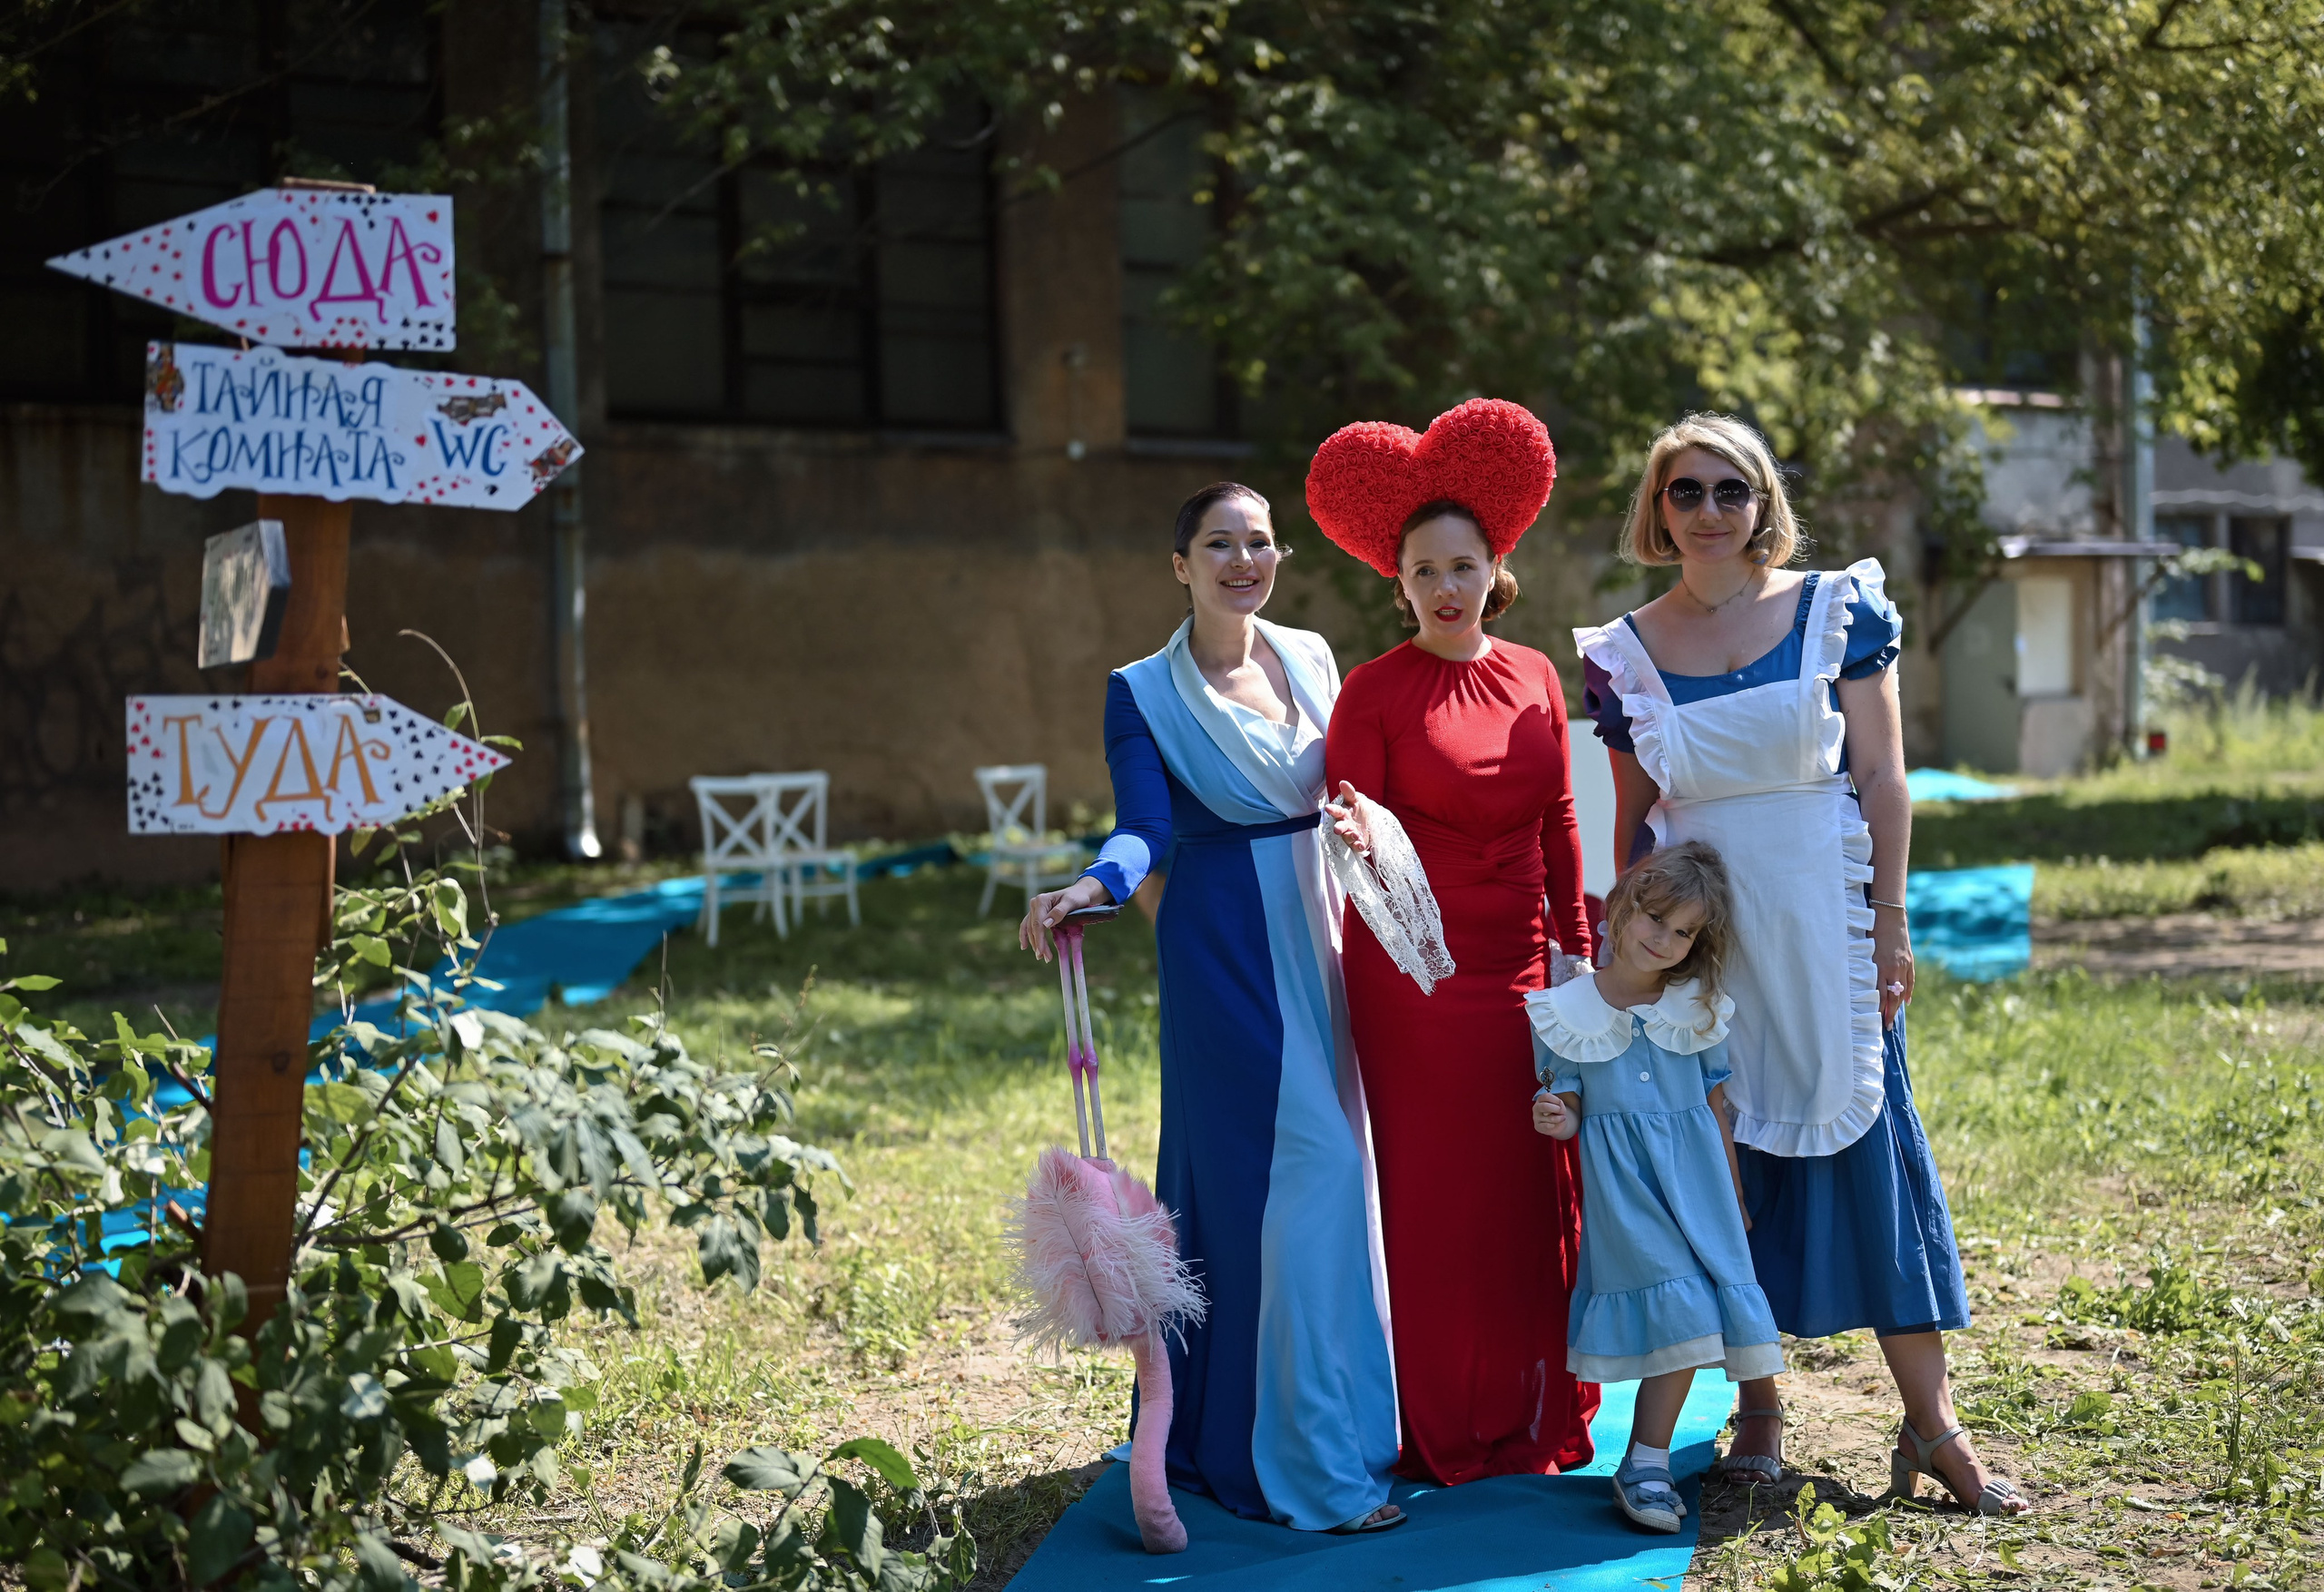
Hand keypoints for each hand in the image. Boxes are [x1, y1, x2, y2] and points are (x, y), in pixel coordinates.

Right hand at [1020, 876, 1112, 961]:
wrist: (1079, 893)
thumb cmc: (1077, 897)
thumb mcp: (1071, 903)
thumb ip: (1059, 912)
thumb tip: (1046, 924)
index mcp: (1042, 900)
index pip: (1038, 923)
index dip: (1039, 939)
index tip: (1042, 952)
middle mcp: (1035, 903)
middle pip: (1033, 928)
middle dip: (1038, 944)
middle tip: (1046, 958)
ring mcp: (1035, 909)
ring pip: (1030, 929)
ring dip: (1034, 943)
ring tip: (1041, 956)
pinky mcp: (1037, 913)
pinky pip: (1028, 926)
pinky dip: (1026, 936)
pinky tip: (1025, 946)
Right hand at [1326, 780, 1373, 857]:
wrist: (1369, 823)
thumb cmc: (1358, 810)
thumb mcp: (1356, 800)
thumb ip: (1349, 792)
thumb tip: (1342, 782)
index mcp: (1343, 813)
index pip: (1336, 811)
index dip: (1332, 810)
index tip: (1328, 808)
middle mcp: (1345, 824)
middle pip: (1339, 826)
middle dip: (1338, 828)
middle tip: (1336, 829)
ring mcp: (1350, 834)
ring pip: (1347, 837)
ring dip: (1350, 836)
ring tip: (1355, 835)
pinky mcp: (1356, 843)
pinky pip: (1355, 846)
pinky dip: (1357, 846)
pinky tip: (1360, 844)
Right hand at [1532, 1088, 1576, 1139]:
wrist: (1556, 1125)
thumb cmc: (1557, 1112)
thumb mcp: (1560, 1106)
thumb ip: (1560, 1105)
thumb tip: (1558, 1109)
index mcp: (1540, 1099)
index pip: (1546, 1096)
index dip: (1555, 1100)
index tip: (1560, 1103)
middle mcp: (1536, 1107)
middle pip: (1545, 1106)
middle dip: (1556, 1109)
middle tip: (1560, 1111)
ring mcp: (1536, 1117)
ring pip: (1549, 1118)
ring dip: (1558, 1118)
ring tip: (1562, 1118)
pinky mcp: (1538, 1126)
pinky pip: (1547, 1126)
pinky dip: (1554, 1125)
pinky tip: (1555, 1125)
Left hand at [1873, 907, 1914, 1027]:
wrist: (1888, 916)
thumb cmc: (1870, 932)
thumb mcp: (1865, 952)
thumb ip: (1866, 969)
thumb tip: (1864, 987)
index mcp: (1879, 967)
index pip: (1880, 995)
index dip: (1879, 1009)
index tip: (1876, 1021)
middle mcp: (1893, 968)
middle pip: (1892, 996)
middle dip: (1889, 1013)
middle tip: (1887, 1027)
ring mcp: (1903, 965)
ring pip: (1902, 990)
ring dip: (1898, 1005)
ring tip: (1894, 1017)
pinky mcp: (1909, 960)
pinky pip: (1911, 980)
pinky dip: (1908, 991)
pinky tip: (1906, 1001)